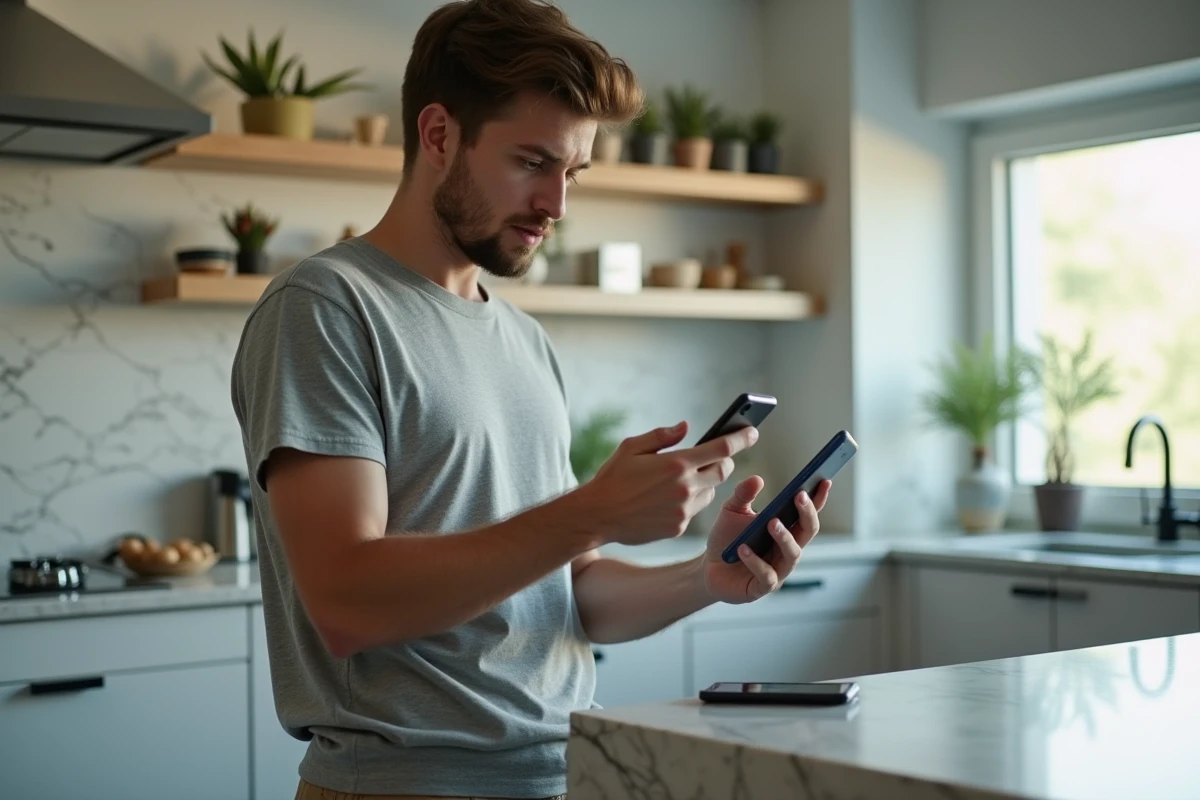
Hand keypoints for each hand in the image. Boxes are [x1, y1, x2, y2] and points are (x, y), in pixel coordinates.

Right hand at [573, 422, 758, 546]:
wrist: (597, 516)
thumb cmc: (612, 477)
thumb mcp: (632, 447)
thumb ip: (662, 436)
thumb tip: (686, 427)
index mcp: (676, 463)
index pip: (722, 449)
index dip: (741, 438)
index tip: (753, 432)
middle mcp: (685, 487)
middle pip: (723, 472)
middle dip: (724, 463)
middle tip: (715, 457)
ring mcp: (684, 510)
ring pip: (710, 493)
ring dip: (705, 483)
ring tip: (685, 479)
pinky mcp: (678, 527)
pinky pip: (694, 511)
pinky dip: (689, 502)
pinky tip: (669, 499)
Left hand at [698, 476, 831, 603]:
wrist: (708, 567)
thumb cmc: (726, 538)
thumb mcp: (731, 511)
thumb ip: (743, 494)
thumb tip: (758, 479)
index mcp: (786, 530)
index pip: (807, 514)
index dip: (818, 499)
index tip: (825, 481)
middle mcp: (787, 550)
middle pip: (808, 531)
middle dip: (807, 513)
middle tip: (800, 496)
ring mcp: (778, 570)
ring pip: (792, 554)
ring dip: (784, 538)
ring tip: (771, 522)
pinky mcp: (762, 587)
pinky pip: (766, 576)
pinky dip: (755, 562)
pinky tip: (743, 549)